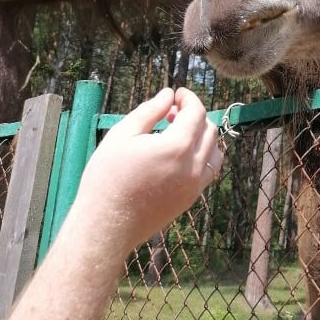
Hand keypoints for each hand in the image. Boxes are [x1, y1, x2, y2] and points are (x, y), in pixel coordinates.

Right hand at [68, 87, 223, 255]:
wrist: (106, 225)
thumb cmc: (107, 177)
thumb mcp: (122, 134)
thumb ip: (149, 110)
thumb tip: (168, 95)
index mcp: (177, 147)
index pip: (197, 113)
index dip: (188, 98)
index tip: (176, 94)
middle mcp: (193, 167)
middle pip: (209, 130)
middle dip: (193, 115)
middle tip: (169, 114)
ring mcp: (194, 186)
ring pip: (214, 151)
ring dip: (201, 136)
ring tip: (175, 134)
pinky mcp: (190, 199)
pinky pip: (207, 171)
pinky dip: (200, 156)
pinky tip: (177, 155)